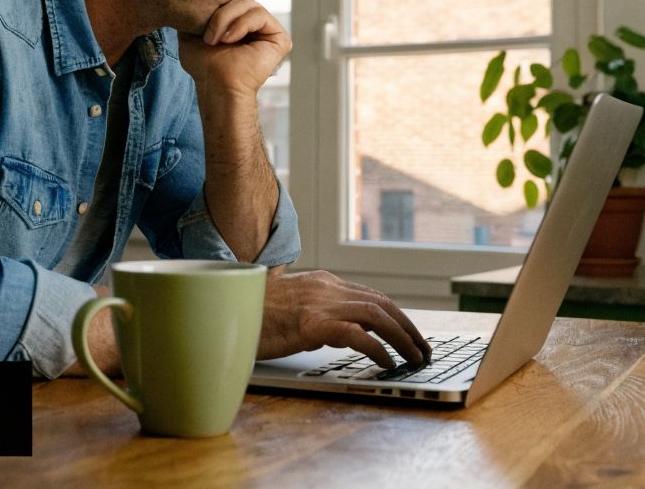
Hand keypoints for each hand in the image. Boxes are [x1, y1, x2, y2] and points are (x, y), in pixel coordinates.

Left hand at [178, 0, 290, 97]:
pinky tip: (230, 40)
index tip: (198, 27)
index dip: (215, 5)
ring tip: (217, 40)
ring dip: (226, 20)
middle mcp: (256, 25)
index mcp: (240, 22)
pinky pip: (260, 14)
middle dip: (219, 14)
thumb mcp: (190, 33)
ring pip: (248, 3)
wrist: (216, 86)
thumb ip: (195, 14)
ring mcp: (269, 31)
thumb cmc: (203, 66)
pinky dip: (241, 25)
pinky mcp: (280, 38)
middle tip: (209, 37)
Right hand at [258, 271, 431, 368]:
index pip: (371, 296)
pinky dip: (378, 348)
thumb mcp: (289, 309)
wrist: (222, 310)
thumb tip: (341, 333)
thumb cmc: (251, 315)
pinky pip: (357, 335)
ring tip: (414, 357)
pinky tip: (387, 362)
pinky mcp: (311, 323)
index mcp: (321, 282)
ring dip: (402, 337)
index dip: (396, 316)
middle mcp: (325, 288)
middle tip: (423, 349)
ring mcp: (318, 303)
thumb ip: (316, 313)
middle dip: (408, 327)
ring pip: (377, 315)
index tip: (409, 334)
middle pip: (381, 303)